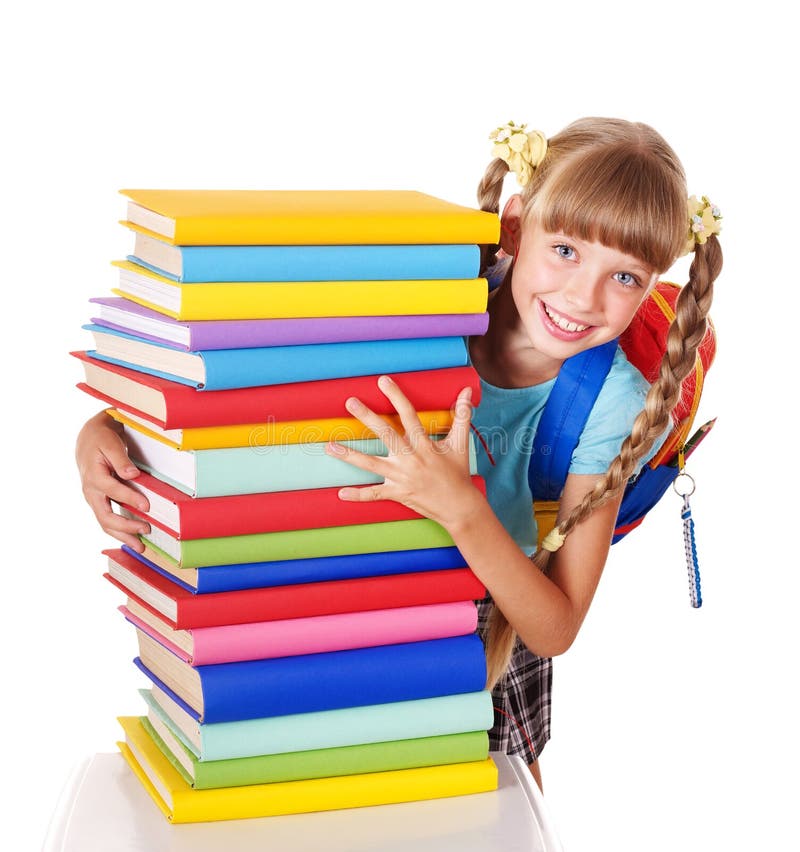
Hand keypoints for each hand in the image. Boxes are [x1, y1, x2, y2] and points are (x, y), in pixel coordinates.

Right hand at [75, 411, 149, 550]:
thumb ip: (121, 460)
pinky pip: (107, 520)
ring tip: (140, 547)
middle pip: (105, 516)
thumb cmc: (101, 439)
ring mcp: (94, 499)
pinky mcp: (99, 501)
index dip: (130, 499)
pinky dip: (119, 531)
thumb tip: (131, 475)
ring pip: (105, 522)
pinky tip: (132, 539)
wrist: (88, 439)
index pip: (113, 491)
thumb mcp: (110, 443)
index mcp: (94, 476)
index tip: (147, 507)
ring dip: (122, 536)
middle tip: (146, 530)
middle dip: (125, 527)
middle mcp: (91, 491)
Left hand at [325, 376, 483, 531]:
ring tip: (329, 447)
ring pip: (371, 465)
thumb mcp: (460, 443)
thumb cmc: (458, 473)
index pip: (409, 415)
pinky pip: (374, 495)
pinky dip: (358, 496)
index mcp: (425, 445)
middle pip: (386, 435)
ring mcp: (402, 477)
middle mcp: (411, 459)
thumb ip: (462, 416)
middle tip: (350, 402)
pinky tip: (341, 493)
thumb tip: (468, 392)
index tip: (383, 381)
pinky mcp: (397, 493)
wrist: (459, 506)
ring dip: (349, 456)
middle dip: (367, 417)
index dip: (396, 397)